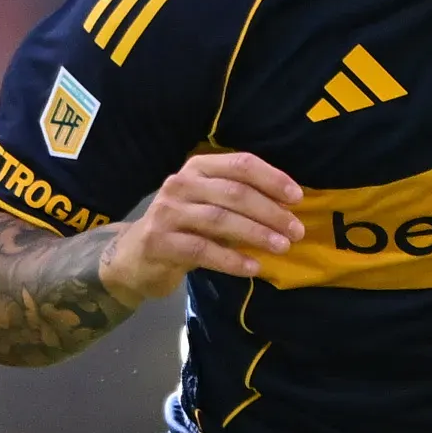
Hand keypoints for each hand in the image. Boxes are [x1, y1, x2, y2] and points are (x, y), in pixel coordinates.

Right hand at [102, 150, 304, 303]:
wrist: (134, 257)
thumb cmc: (183, 229)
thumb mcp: (210, 207)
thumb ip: (240, 203)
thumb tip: (287, 210)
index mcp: (198, 168)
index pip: (240, 164)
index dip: (272, 179)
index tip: (297, 198)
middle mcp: (180, 184)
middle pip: (234, 193)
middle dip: (271, 212)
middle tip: (297, 231)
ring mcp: (167, 212)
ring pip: (220, 220)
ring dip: (256, 234)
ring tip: (282, 247)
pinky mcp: (159, 242)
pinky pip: (203, 250)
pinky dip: (232, 259)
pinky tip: (253, 267)